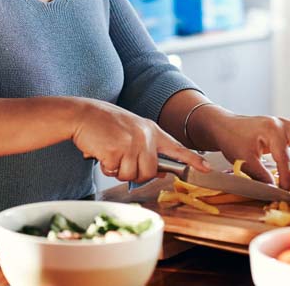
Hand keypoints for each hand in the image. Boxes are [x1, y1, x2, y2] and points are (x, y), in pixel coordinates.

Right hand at [71, 98, 210, 183]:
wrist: (82, 114)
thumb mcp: (131, 130)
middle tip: (121, 160)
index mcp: (151, 130)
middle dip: (135, 172)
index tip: (207, 169)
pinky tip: (102, 153)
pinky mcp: (116, 151)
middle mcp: (145, 136)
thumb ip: (147, 148)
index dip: (192, 160)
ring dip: (119, 171)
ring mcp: (131, 143)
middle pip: (150, 171)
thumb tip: (161, 172)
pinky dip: (106, 167)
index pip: (177, 147)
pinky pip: (115, 172)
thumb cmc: (104, 124)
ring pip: (132, 175)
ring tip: (110, 154)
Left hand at [198, 109, 289, 189]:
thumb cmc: (232, 140)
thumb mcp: (243, 159)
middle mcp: (281, 124)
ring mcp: (284, 122)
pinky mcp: (285, 124)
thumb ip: (260, 174)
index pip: (284, 158)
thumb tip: (275, 189)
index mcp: (271, 131)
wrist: (224, 125)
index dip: (287, 177)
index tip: (287, 190)